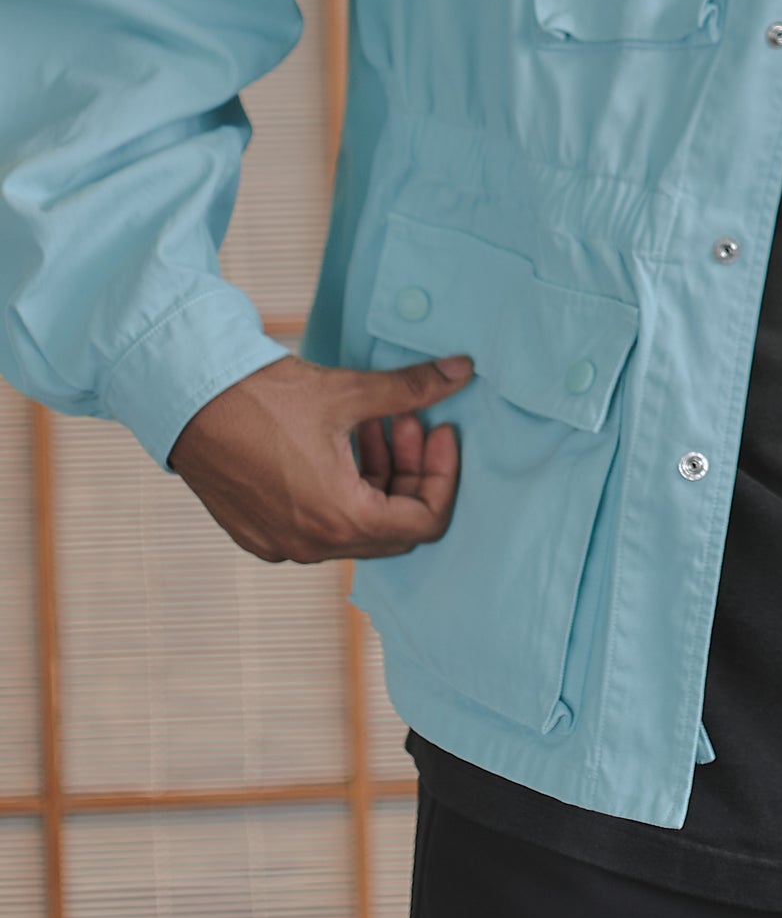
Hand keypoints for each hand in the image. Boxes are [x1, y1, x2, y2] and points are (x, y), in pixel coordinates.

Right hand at [166, 351, 474, 562]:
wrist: (182, 396)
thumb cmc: (261, 396)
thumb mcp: (348, 391)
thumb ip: (412, 389)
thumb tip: (463, 370)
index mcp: (340, 520)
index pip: (425, 522)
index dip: (443, 475)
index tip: (439, 431)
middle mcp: (311, 546)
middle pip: (392, 526)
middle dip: (410, 473)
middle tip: (407, 421)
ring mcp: (281, 544)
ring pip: (356, 525)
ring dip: (377, 477)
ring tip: (375, 423)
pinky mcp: (258, 533)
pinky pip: (320, 523)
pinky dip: (342, 489)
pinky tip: (339, 444)